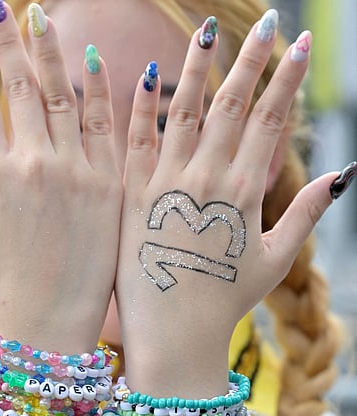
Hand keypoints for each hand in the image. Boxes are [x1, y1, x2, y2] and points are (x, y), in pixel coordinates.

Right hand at [0, 4, 121, 350]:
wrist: (52, 323)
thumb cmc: (0, 283)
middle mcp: (36, 163)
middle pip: (21, 85)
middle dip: (5, 40)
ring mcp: (78, 170)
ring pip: (64, 94)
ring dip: (50, 52)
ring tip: (39, 18)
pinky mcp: (110, 183)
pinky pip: (105, 125)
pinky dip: (100, 89)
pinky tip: (92, 59)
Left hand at [115, 15, 338, 396]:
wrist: (170, 335)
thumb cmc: (224, 303)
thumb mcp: (275, 259)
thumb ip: (306, 213)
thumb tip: (344, 173)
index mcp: (243, 193)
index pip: (269, 121)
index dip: (287, 80)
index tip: (299, 44)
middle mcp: (205, 180)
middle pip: (230, 106)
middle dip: (252, 62)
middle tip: (269, 22)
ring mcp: (163, 185)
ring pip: (182, 112)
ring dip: (197, 69)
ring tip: (208, 31)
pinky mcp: (128, 196)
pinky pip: (133, 142)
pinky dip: (140, 107)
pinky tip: (147, 73)